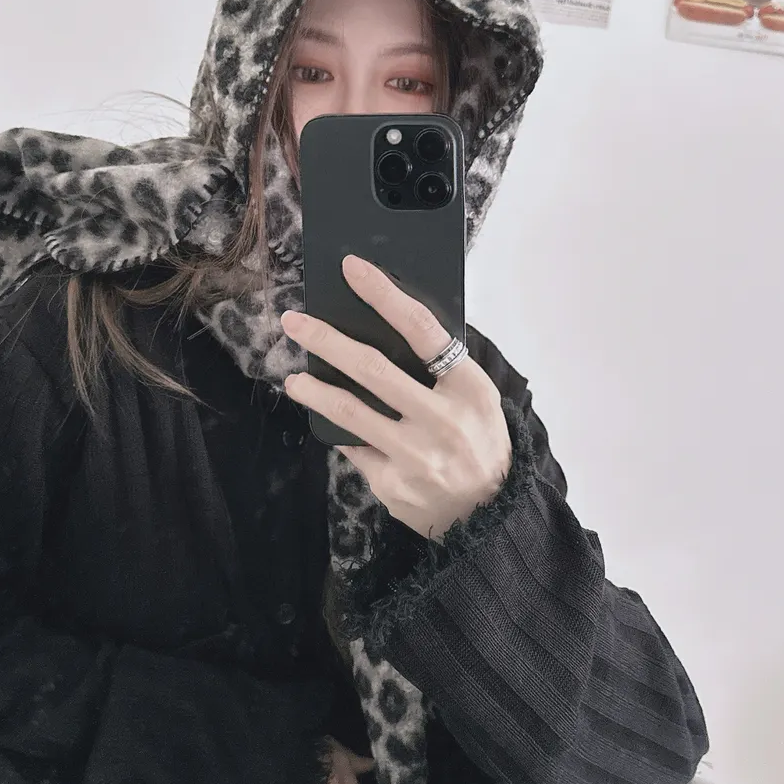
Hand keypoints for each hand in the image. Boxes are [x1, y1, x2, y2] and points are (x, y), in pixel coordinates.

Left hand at [280, 255, 512, 541]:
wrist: (489, 515)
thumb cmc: (479, 442)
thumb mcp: (477, 400)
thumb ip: (441, 370)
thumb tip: (382, 328)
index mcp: (469, 389)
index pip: (423, 330)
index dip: (384, 295)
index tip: (353, 268)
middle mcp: (442, 421)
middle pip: (372, 369)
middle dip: (326, 340)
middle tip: (294, 322)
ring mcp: (415, 456)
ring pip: (348, 411)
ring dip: (313, 390)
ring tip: (294, 379)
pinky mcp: (392, 484)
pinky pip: (355, 447)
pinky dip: (342, 432)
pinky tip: (332, 424)